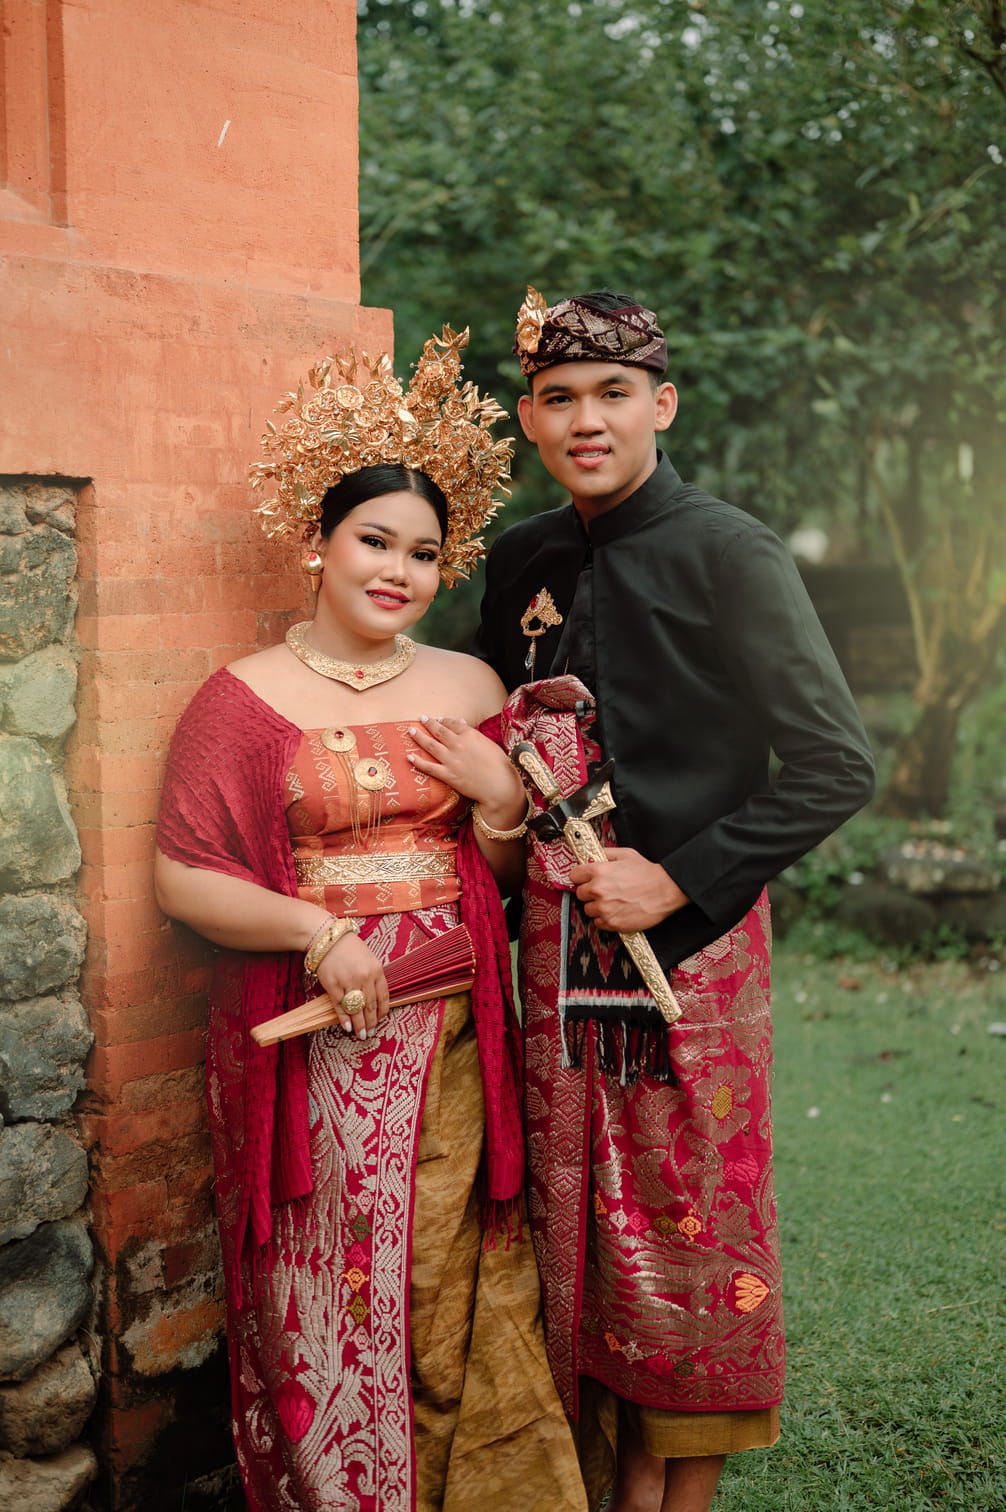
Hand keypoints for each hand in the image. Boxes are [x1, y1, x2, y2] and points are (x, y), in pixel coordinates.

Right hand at [313, 931, 389, 1040]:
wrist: (328, 938)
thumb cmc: (350, 949)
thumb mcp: (369, 959)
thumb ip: (374, 977)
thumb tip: (376, 1001)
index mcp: (377, 970)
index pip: (383, 997)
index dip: (382, 1012)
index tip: (380, 1021)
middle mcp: (364, 977)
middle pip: (370, 1006)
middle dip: (371, 1022)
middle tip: (370, 1034)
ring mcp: (348, 981)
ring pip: (356, 1009)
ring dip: (359, 1025)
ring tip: (361, 1035)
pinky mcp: (332, 985)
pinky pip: (340, 1006)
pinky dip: (344, 1018)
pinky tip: (347, 1027)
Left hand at [407, 716, 525, 817]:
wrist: (499, 786)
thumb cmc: (499, 764)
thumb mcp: (488, 744)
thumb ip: (473, 733)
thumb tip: (462, 722)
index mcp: (470, 735)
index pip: (453, 724)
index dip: (444, 721)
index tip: (439, 719)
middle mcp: (458, 745)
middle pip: (439, 731)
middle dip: (428, 723)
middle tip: (421, 717)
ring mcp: (451, 760)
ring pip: (430, 745)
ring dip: (418, 737)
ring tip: (410, 731)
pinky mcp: (447, 775)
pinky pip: (428, 767)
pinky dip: (417, 761)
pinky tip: (409, 756)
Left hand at [569, 847, 689, 932]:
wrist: (666, 890)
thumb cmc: (649, 873)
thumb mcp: (626, 854)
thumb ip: (606, 854)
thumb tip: (592, 856)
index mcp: (599, 871)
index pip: (574, 876)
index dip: (581, 877)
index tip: (585, 879)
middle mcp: (598, 890)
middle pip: (580, 894)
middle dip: (590, 892)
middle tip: (604, 891)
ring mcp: (604, 908)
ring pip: (588, 910)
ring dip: (597, 907)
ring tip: (613, 901)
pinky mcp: (612, 923)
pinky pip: (599, 923)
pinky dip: (605, 919)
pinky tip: (616, 911)